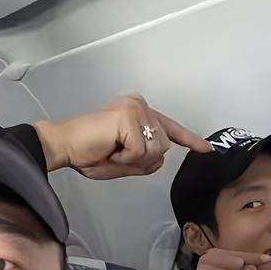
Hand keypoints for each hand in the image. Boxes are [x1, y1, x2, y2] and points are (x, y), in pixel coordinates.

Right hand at [34, 94, 211, 178]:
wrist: (64, 146)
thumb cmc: (88, 154)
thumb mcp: (123, 163)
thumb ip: (144, 160)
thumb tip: (161, 159)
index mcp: (139, 114)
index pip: (170, 128)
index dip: (189, 140)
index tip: (206, 149)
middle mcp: (140, 106)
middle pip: (164, 146)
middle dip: (142, 161)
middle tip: (115, 156)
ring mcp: (135, 108)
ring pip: (156, 150)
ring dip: (133, 160)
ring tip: (111, 151)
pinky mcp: (128, 116)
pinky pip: (140, 151)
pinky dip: (124, 159)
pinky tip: (109, 150)